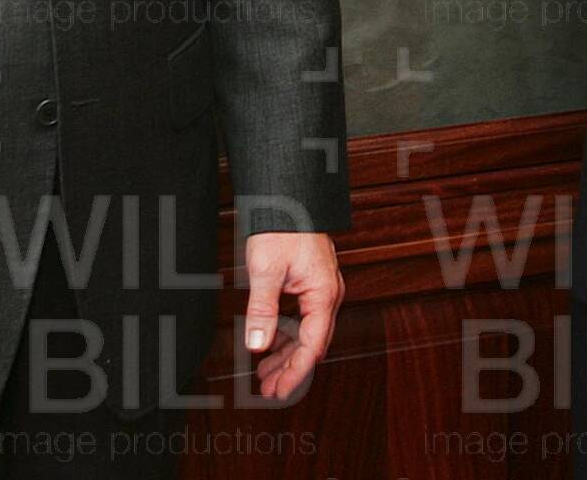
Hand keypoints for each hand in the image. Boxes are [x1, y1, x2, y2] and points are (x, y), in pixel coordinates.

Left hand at [243, 231, 341, 401]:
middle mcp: (327, 292)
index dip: (296, 372)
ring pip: (307, 332)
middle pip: (312, 342)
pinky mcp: (311, 281)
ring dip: (288, 353)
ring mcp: (321, 287)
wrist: (287, 195)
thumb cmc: (281, 225)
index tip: (281, 391)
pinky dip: (288, 334)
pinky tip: (272, 343)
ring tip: (266, 373)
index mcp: (323, 292)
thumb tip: (258, 344)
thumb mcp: (265, 270)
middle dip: (291, 368)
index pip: (312, 345)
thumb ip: (262, 310)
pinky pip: (303, 317)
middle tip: (269, 389)